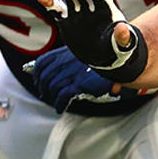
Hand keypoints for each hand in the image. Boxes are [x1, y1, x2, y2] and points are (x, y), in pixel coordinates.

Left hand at [22, 46, 137, 114]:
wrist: (120, 59)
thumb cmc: (104, 56)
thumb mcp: (85, 52)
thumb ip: (70, 57)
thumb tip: (52, 65)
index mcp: (67, 52)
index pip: (44, 61)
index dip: (36, 72)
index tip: (37, 78)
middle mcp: (67, 61)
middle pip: (45, 76)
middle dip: (42, 86)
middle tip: (44, 92)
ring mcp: (73, 72)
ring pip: (52, 86)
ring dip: (50, 95)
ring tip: (52, 100)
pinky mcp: (80, 84)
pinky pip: (63, 95)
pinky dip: (59, 103)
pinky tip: (60, 107)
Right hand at [34, 0, 145, 82]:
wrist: (105, 56)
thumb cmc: (117, 48)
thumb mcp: (123, 44)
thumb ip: (123, 37)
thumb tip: (122, 28)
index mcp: (106, 8)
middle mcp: (90, 6)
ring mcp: (77, 11)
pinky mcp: (65, 20)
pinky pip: (55, 9)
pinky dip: (47, 1)